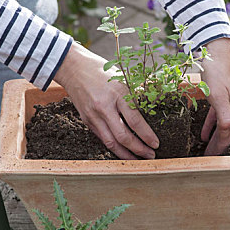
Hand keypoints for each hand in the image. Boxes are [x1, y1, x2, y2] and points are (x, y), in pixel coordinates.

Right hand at [54, 42, 158, 159]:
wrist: (73, 69)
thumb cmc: (102, 72)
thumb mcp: (122, 78)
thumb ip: (136, 94)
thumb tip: (155, 106)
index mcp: (118, 94)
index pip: (135, 121)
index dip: (147, 135)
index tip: (156, 144)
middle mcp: (105, 107)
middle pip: (123, 136)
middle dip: (139, 149)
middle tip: (151, 155)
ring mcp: (94, 116)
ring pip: (111, 142)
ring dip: (126, 155)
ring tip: (138, 160)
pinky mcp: (87, 121)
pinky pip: (102, 138)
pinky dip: (114, 147)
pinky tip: (124, 152)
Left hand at [200, 38, 229, 154]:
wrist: (218, 52)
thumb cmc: (217, 74)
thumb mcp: (218, 96)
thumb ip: (224, 115)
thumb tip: (227, 130)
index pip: (227, 136)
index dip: (219, 148)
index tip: (210, 159)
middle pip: (227, 133)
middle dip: (218, 146)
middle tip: (208, 158)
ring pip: (223, 126)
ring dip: (215, 138)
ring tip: (206, 149)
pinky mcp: (225, 97)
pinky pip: (218, 116)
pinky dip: (211, 126)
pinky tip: (204, 133)